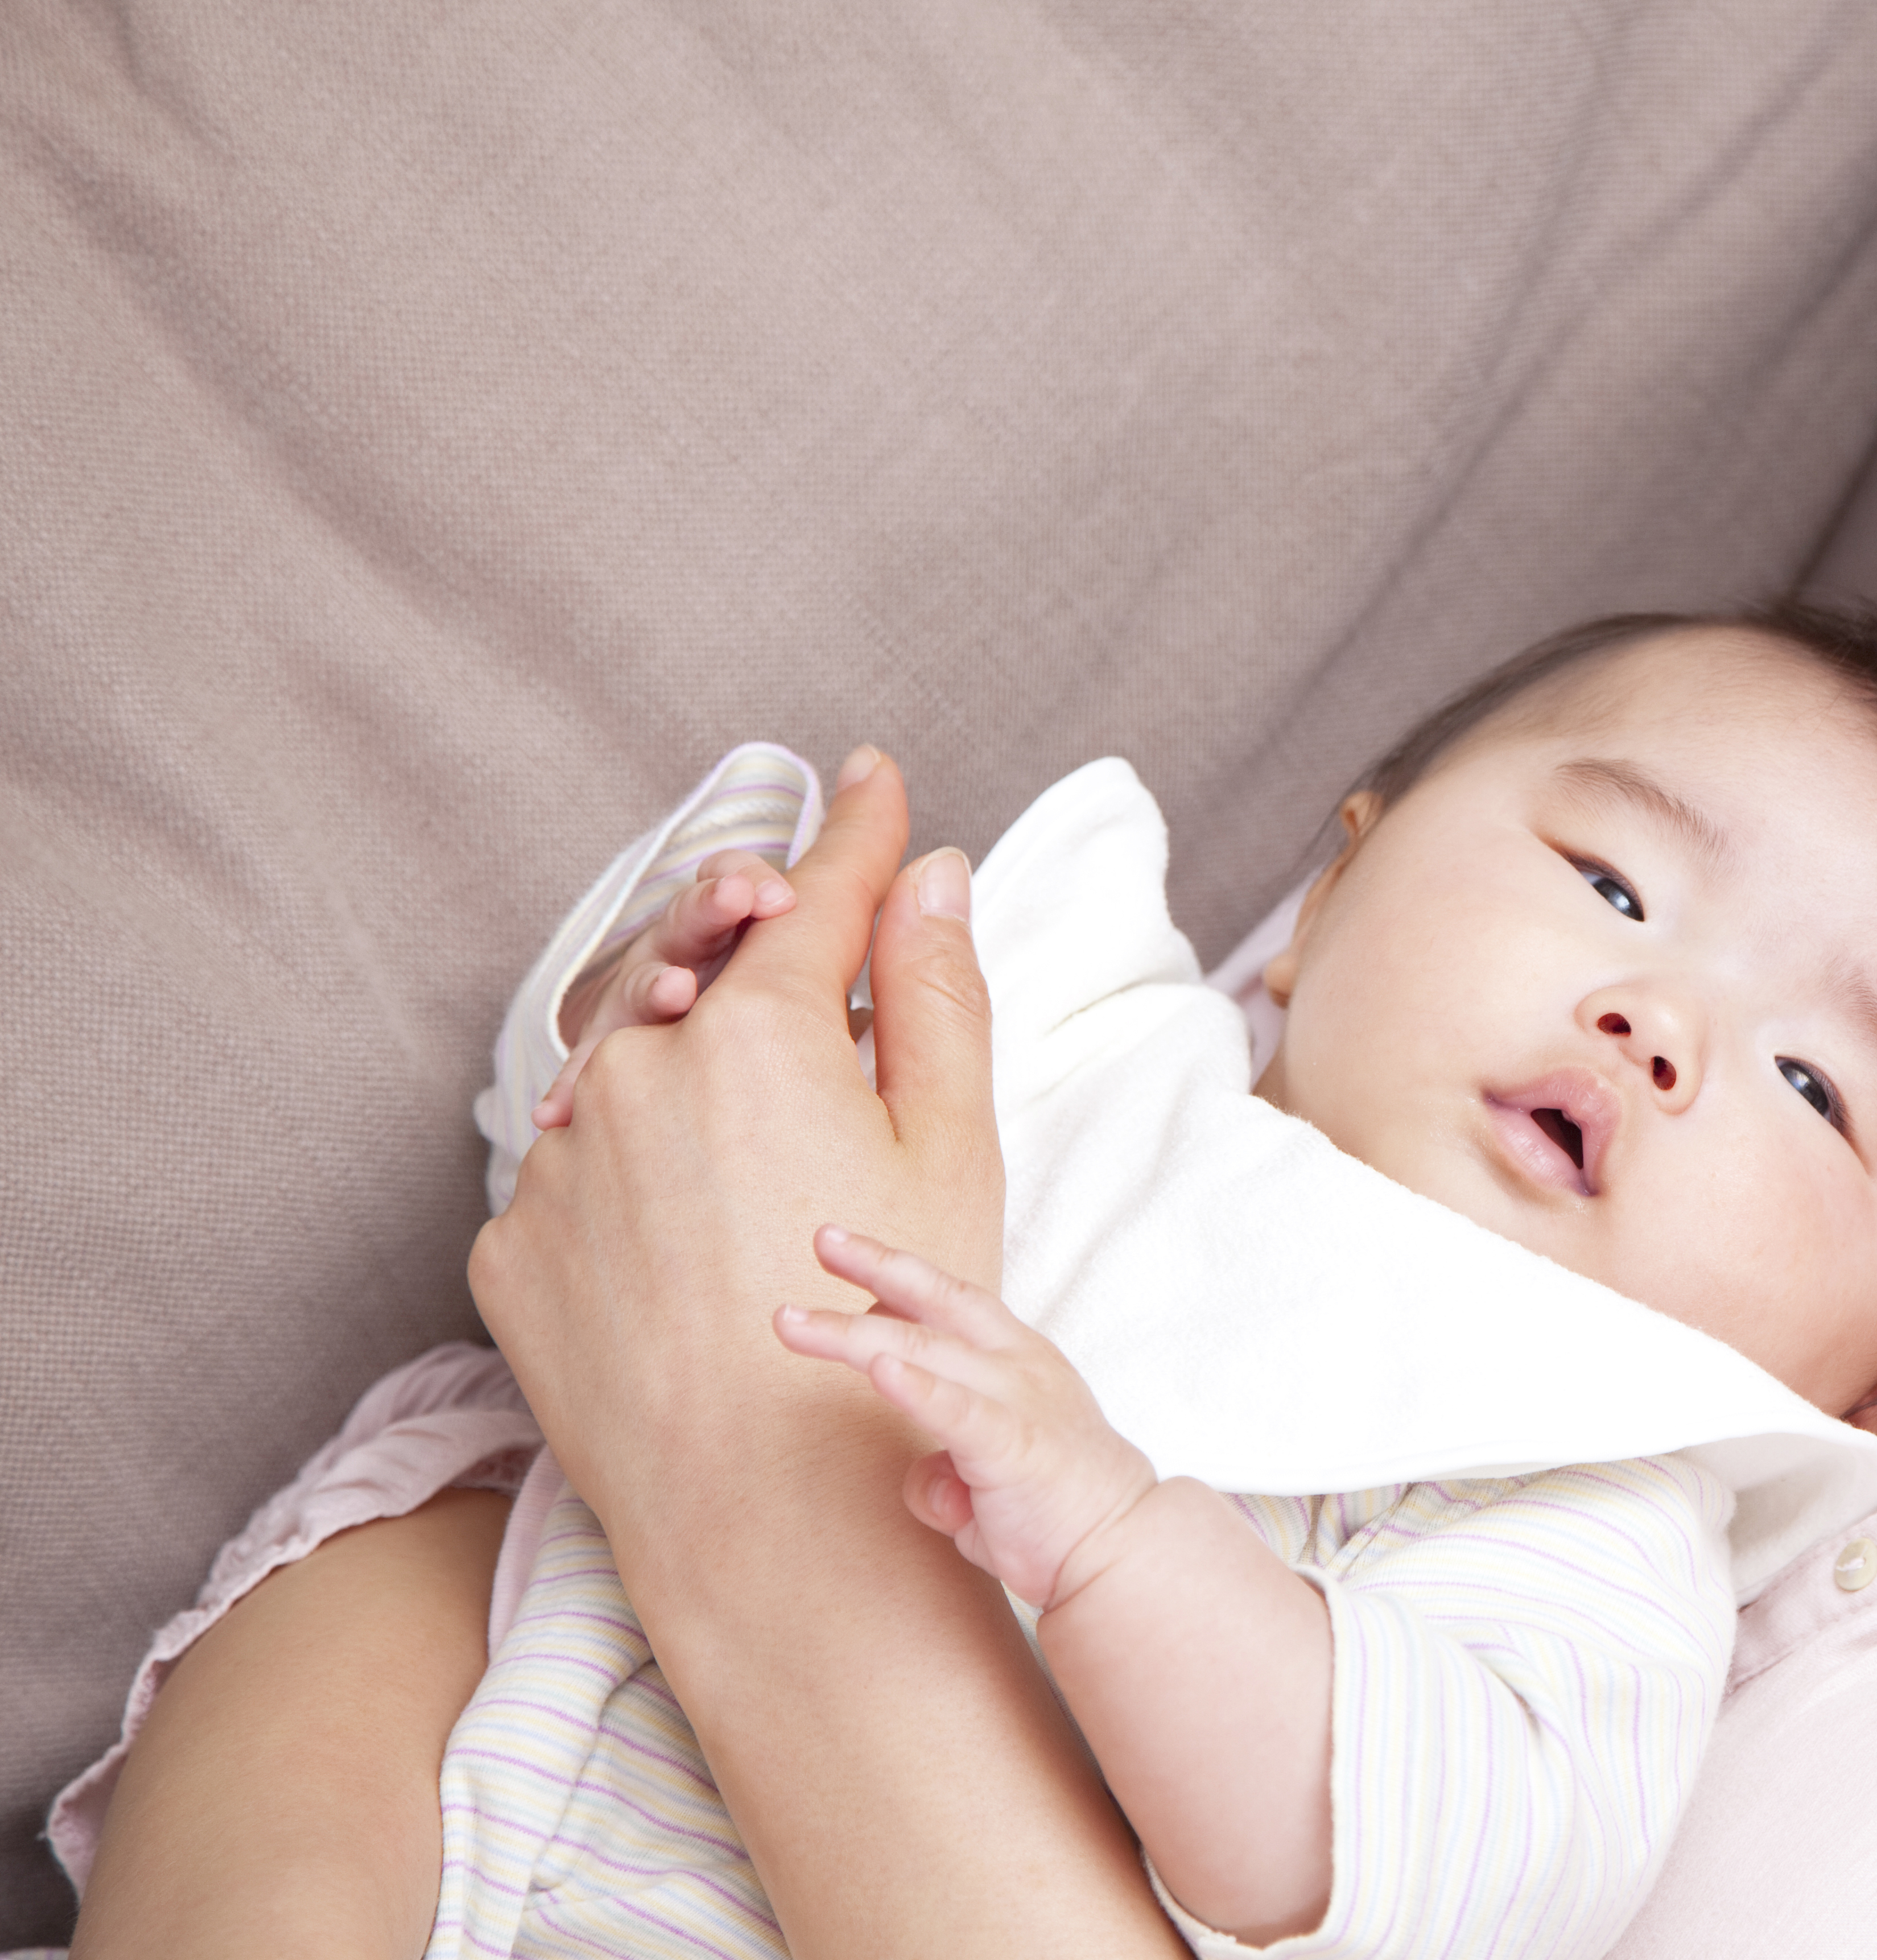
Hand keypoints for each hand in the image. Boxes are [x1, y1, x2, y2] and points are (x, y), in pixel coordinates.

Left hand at [472, 746, 1006, 1535]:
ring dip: (683, 1048)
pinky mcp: (507, 1245)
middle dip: (750, 926)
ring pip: (624, 1058)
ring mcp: (556, 1161)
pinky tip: (689, 1223)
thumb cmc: (885, 1334)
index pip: (819, 895)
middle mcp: (637, 1070)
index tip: (871, 779)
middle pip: (701, 962)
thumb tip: (931, 874)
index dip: (858, 834)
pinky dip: (627, 1161)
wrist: (765, 1516)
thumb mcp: (950, 1147)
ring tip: (749, 1095)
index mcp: (758, 1031)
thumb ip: (934, 991)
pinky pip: (573, 1165)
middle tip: (792, 908)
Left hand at [775, 1226, 1158, 1615]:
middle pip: (933, 1305)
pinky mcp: (1016, 1447)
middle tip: (821, 1239)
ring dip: (851, 1334)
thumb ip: (948, 1465)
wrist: (1122, 1549)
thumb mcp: (989, 1475)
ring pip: (924, 1351)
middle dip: (874, 1266)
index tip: (846, 1254)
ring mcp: (1020, 1400)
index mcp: (1019, 1359)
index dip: (898, 1273)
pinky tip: (878, 1372)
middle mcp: (1020, 1365)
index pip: (951, 1300)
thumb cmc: (1055, 1512)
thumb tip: (922, 1474)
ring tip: (792, 1322)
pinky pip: (958, 1411)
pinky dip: (917, 1389)